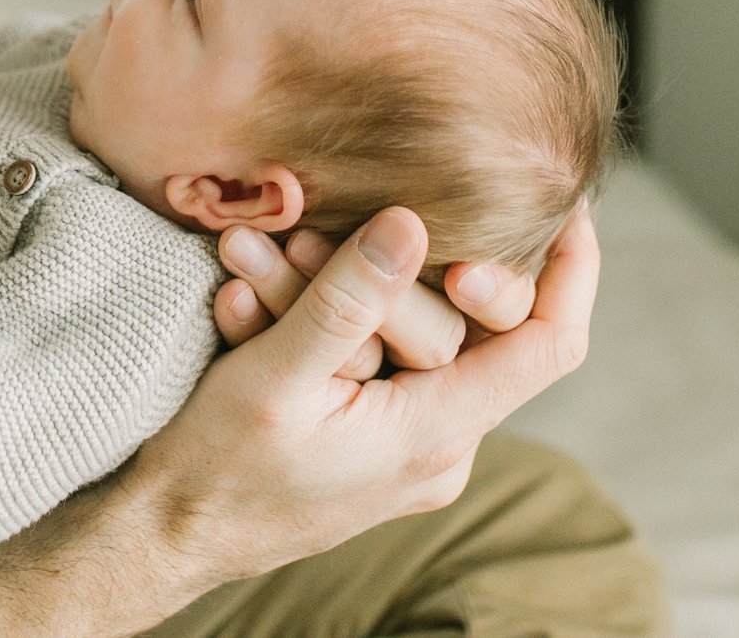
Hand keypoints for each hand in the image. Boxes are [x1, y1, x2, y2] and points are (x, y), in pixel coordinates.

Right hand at [0, 207, 600, 637]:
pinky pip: (375, 362)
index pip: (550, 341)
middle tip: (321, 225)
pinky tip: (250, 307)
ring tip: (253, 269)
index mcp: (437, 433)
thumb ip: (347, 299)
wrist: (166, 537)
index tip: (567, 200)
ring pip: (411, 338)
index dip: (571, 267)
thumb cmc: (215, 469)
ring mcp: (413, 449)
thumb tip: (414, 223)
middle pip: (465, 326)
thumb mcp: (275, 376)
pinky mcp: (379, 442)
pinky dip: (325, 324)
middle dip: (393, 260)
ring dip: (339, 290)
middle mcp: (443, 446)